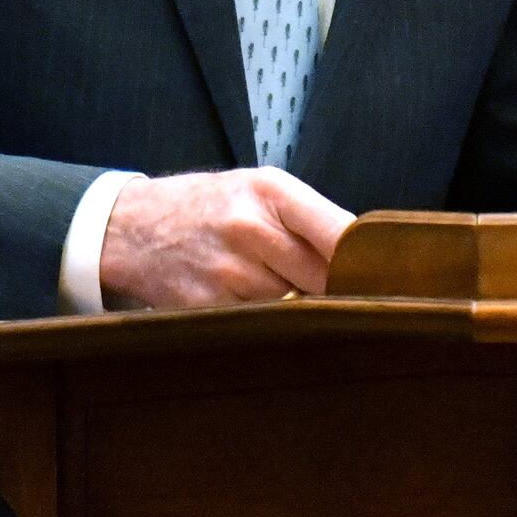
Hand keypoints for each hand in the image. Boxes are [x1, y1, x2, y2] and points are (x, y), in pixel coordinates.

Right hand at [98, 169, 355, 309]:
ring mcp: (227, 271)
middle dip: (337, 291)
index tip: (387, 280)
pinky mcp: (208, 307)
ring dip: (299, 310)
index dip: (369, 263)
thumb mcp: (258, 190)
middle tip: (344, 297)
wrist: (130, 227)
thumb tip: (368, 265)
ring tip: (281, 293)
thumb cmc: (206, 207)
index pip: (341, 234)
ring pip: (295, 308)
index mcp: (271, 191)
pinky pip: (260, 325)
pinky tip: (252, 307)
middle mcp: (250, 228)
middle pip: (325, 279)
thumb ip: (311, 220)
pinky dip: (266, 324)